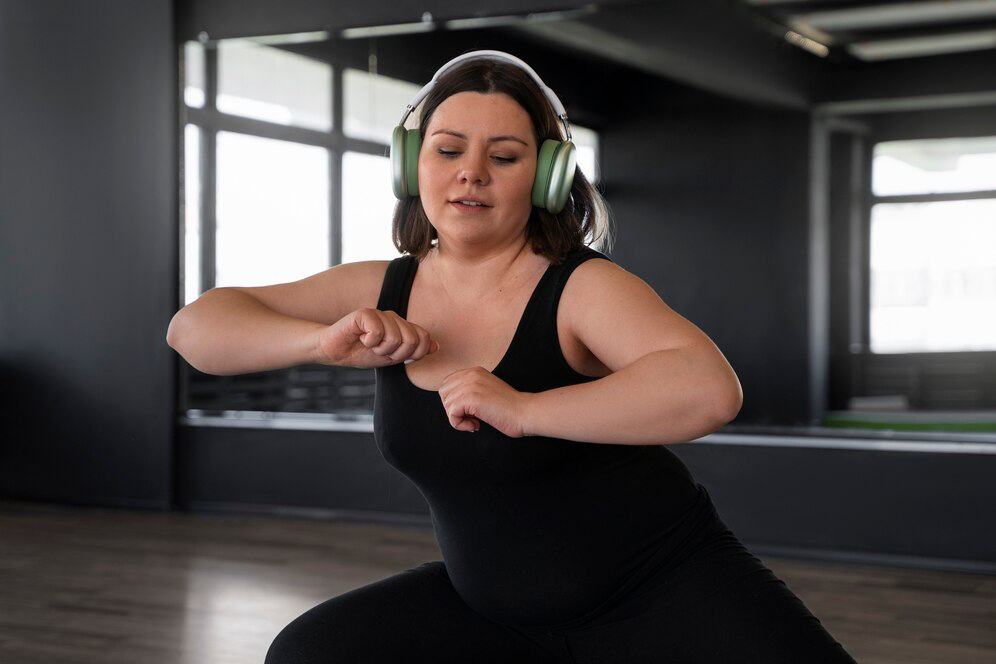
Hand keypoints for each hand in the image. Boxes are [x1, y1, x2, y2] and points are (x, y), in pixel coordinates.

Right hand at [317, 308, 437, 368]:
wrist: (335, 352)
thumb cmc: (361, 353)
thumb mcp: (392, 357)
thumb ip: (414, 351)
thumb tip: (437, 347)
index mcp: (402, 326)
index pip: (424, 338)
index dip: (413, 354)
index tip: (395, 357)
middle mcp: (394, 317)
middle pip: (412, 340)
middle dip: (395, 354)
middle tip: (379, 351)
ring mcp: (380, 314)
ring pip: (396, 337)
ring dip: (380, 349)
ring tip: (368, 345)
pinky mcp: (365, 313)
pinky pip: (378, 332)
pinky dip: (369, 342)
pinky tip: (360, 338)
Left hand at [437, 367, 531, 436]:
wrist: (524, 413)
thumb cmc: (508, 408)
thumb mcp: (486, 391)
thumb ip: (470, 390)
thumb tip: (450, 402)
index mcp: (474, 371)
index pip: (448, 383)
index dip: (454, 400)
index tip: (471, 410)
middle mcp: (470, 374)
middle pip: (444, 393)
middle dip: (453, 408)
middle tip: (471, 417)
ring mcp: (470, 385)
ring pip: (447, 404)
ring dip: (458, 418)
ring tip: (476, 422)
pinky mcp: (471, 398)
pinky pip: (451, 415)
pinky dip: (460, 425)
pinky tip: (475, 425)